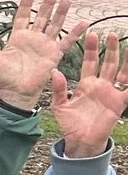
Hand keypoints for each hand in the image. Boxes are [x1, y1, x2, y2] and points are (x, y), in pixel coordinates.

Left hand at [0, 0, 83, 111]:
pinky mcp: (54, 54)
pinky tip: (83, 23)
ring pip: (55, 25)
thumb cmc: (4, 78)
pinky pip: (66, 42)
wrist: (16, 92)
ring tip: (66, 0)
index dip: (26, 5)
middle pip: (42, 17)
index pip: (23, 17)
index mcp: (18, 38)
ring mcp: (44, 45)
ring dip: (61, 12)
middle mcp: (33, 39)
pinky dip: (75, 33)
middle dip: (48, 4)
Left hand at [52, 29, 127, 157]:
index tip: (91, 34)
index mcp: (85, 84)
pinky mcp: (119, 102)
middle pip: (106, 62)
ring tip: (127, 44)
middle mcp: (100, 85)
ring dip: (124, 59)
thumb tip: (54, 72)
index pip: (89, 62)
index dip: (90, 49)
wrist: (80, 141)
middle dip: (109, 48)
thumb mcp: (59, 105)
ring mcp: (111, 93)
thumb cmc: (69, 124)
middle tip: (110, 33)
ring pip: (121, 71)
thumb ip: (57, 89)